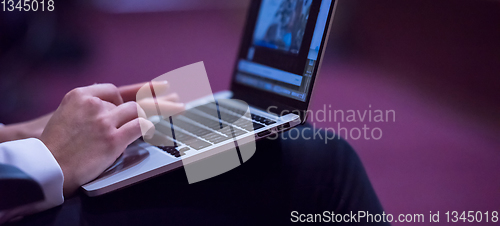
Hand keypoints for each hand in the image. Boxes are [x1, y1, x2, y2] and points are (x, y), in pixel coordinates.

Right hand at [0, 81, 182, 142]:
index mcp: (81, 95)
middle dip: (155, 100)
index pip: (116, 91)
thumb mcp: (66, 114)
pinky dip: (150, 126)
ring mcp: (103, 121)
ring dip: (157, 111)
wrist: (48, 166)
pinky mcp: (112, 139)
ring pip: (137, 110)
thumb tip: (112, 101)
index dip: (138, 91)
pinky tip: (158, 126)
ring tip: (177, 107)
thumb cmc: (56, 145)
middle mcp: (93, 104)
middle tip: (176, 97)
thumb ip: (89, 106)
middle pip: (130, 100)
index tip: (156, 88)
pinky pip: (139, 127)